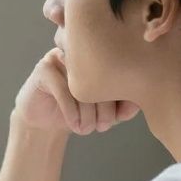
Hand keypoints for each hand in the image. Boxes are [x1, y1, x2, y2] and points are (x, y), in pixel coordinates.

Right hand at [13, 48, 138, 134]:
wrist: (45, 121)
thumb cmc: (79, 111)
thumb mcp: (106, 111)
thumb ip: (124, 106)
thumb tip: (136, 103)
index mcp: (103, 54)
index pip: (121, 71)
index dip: (123, 97)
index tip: (118, 118)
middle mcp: (84, 51)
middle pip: (102, 77)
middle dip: (105, 109)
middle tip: (102, 127)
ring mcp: (63, 56)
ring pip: (83, 85)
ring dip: (87, 114)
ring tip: (86, 129)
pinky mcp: (44, 68)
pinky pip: (63, 90)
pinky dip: (71, 112)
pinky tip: (74, 125)